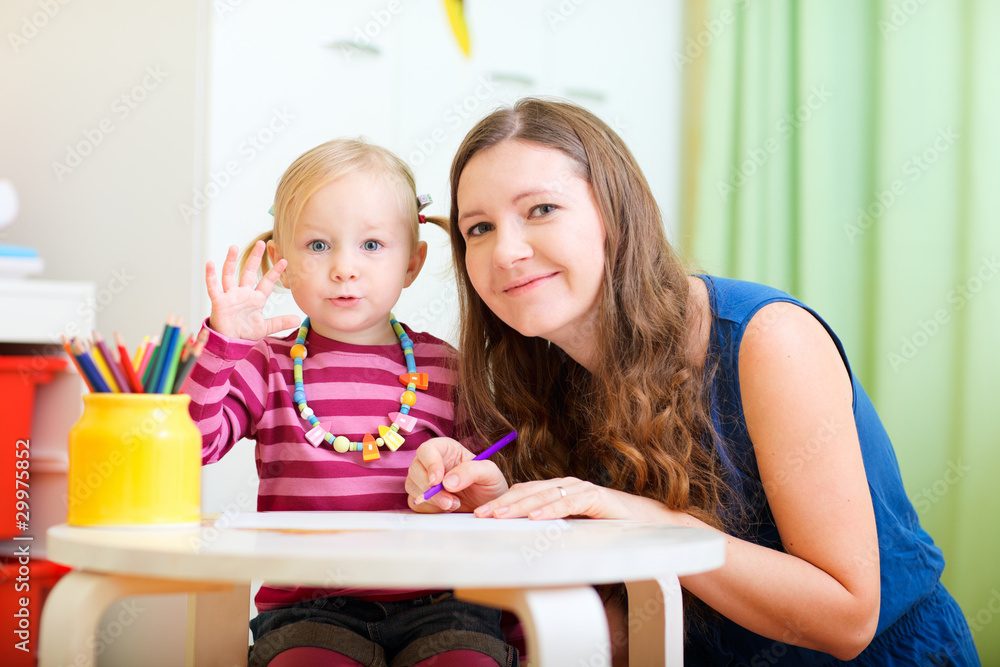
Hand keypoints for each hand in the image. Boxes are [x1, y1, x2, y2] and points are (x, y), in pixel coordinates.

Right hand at [205, 241, 299, 339]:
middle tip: (261, 243)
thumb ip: (280, 322)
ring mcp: (230, 296)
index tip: (284, 260)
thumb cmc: (244, 333)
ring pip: (229, 274)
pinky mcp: (218, 301)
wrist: (229, 343)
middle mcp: (243, 293)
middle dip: (255, 258)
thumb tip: (297, 319)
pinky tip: (210, 264)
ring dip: (231, 261)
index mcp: (255, 299)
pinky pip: (213, 287)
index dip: (275, 272)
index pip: (266, 282)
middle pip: (248, 272)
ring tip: (233, 247)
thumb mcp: (265, 327)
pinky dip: (211, 276)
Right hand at [406, 437, 509, 512]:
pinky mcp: (422, 498)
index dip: (430, 464)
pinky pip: (415, 503)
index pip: (427, 449)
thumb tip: (447, 482)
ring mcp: (424, 480)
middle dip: (430, 488)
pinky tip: (447, 509)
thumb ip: (471, 471)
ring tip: (455, 504)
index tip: (438, 481)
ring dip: (431, 500)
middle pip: (415, 469)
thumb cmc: (489, 483)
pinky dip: (430, 509)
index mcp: (446, 449)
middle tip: (450, 501)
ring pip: (412, 486)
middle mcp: (431, 462)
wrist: (489, 505)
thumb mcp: (489, 472)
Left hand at [473, 478, 671, 520]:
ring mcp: (581, 489)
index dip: (501, 502)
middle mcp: (566, 485)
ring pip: (544, 495)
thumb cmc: (607, 527)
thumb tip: (522, 543)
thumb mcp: (572, 528)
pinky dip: (551, 509)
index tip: (480, 515)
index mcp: (557, 490)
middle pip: (528, 492)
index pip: (523, 493)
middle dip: (503, 504)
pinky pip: (569, 503)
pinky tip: (535, 517)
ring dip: (520, 505)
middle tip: (481, 515)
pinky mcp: (596, 497)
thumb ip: (551, 529)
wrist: (646, 523)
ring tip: (500, 515)